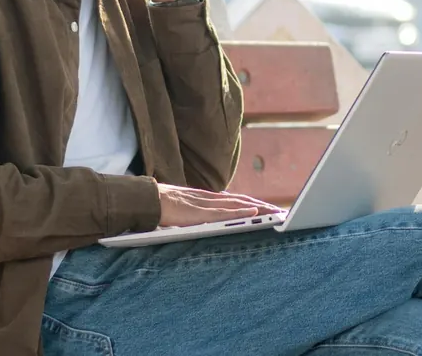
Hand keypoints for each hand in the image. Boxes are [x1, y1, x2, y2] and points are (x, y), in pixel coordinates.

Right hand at [156, 183, 283, 227]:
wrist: (142, 201)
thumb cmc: (157, 208)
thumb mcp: (180, 210)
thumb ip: (192, 214)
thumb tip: (201, 222)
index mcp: (202, 198)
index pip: (232, 200)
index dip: (249, 203)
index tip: (265, 207)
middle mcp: (207, 199)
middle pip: (240, 201)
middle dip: (261, 206)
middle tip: (280, 211)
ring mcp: (204, 205)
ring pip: (237, 205)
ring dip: (257, 209)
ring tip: (275, 213)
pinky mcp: (199, 213)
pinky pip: (224, 213)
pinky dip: (241, 213)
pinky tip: (254, 213)